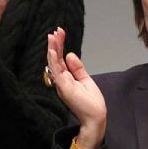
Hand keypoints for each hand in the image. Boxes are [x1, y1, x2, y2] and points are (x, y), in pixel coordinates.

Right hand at [47, 27, 106, 148]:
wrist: (95, 117)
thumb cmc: (91, 103)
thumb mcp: (85, 80)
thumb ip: (77, 68)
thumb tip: (69, 54)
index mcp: (66, 79)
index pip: (60, 60)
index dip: (59, 47)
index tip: (60, 34)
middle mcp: (61, 81)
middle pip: (56, 59)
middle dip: (55, 44)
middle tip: (56, 31)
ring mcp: (61, 84)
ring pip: (54, 63)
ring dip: (53, 49)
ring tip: (52, 36)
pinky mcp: (64, 87)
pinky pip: (56, 71)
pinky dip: (53, 60)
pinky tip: (52, 50)